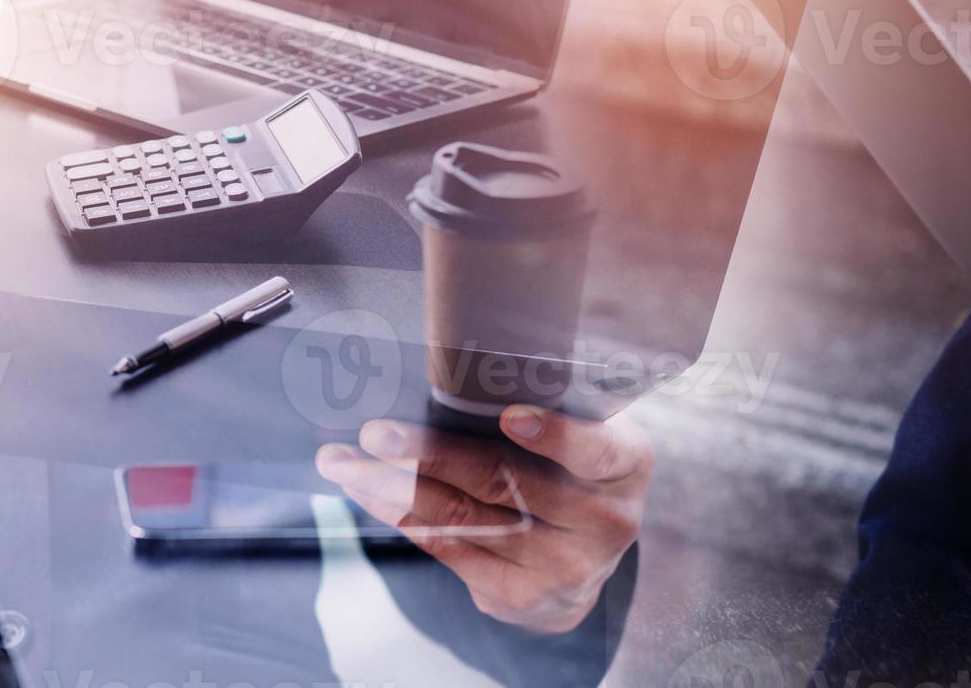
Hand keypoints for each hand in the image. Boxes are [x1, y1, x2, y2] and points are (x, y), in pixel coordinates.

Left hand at [317, 406, 651, 633]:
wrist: (586, 561)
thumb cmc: (574, 471)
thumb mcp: (585, 435)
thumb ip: (547, 409)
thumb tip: (452, 373)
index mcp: (625, 465)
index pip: (592, 450)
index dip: (552, 435)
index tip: (508, 416)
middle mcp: (601, 522)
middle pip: (504, 482)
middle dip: (430, 456)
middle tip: (375, 433)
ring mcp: (560, 567)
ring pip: (463, 518)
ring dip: (393, 487)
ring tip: (344, 461)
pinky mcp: (518, 596)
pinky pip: (447, 550)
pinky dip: (400, 516)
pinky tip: (366, 493)